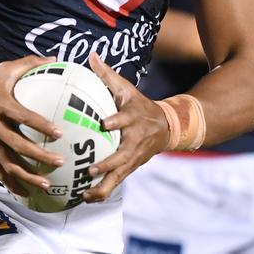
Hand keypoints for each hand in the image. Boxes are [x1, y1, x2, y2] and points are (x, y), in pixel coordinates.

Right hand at [0, 55, 63, 195]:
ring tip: (46, 183)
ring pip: (8, 163)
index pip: (23, 117)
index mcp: (0, 105)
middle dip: (38, 156)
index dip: (40, 125)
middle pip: (17, 145)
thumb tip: (54, 59)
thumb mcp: (4, 69)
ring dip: (27, 175)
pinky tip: (27, 192)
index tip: (59, 133)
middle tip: (59, 161)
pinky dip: (12, 182)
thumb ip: (29, 63)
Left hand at [82, 52, 168, 202]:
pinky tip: (85, 198)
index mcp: (133, 118)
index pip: (125, 119)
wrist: (168, 125)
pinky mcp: (132, 167)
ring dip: (104, 185)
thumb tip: (91, 54)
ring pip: (120, 174)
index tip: (104, 123)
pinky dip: (103, 191)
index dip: (116, 121)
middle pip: (123, 155)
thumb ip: (107, 74)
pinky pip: (117, 181)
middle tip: (90, 169)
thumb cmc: (139, 104)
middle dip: (108, 163)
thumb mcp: (126, 88)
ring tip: (85, 194)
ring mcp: (134, 156)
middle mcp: (135, 139)